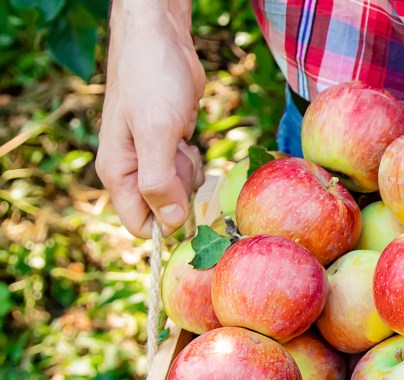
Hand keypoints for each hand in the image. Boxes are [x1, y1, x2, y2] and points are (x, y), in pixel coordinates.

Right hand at [96, 3, 204, 237]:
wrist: (160, 40)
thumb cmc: (152, 80)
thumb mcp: (156, 132)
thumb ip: (159, 180)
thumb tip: (169, 223)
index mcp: (119, 172)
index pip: (139, 224)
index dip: (166, 223)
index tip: (188, 201)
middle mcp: (131, 170)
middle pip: (163, 209)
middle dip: (182, 193)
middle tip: (183, 158)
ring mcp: (151, 158)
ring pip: (178, 192)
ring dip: (191, 175)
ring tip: (184, 143)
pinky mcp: (169, 146)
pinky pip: (186, 172)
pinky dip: (193, 161)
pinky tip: (188, 139)